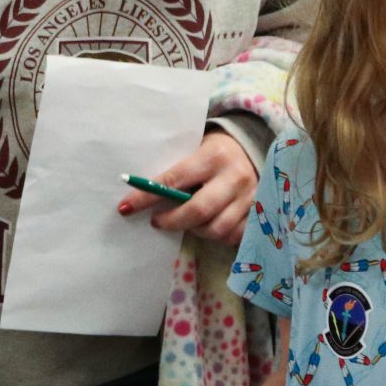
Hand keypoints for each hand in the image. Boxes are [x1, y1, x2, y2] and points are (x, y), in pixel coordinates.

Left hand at [117, 130, 256, 246]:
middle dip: (172, 221)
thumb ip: (176, 172)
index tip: (126, 207)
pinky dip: (216, 236)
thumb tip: (141, 193)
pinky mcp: (259, 214)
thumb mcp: (195, 151)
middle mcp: (234, 177)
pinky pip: (233, 237)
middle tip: (157, 221)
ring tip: (186, 222)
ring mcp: (250, 198)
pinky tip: (207, 227)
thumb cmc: (213, 151)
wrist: (252, 148)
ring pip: (216, 229)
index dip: (147, 197)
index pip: (174, 180)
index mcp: (214, 157)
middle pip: (199, 211)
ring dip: (194, 230)